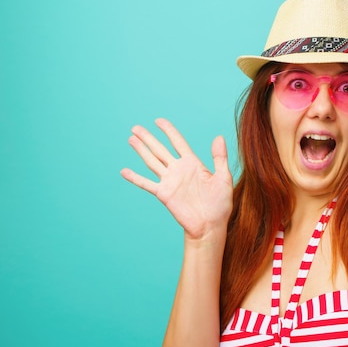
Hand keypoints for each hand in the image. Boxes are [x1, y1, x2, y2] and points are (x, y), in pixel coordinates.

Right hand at [120, 118, 232, 239]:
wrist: (210, 226)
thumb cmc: (220, 204)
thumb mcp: (224, 178)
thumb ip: (219, 158)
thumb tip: (218, 137)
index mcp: (193, 164)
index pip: (178, 142)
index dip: (168, 131)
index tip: (159, 121)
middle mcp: (179, 170)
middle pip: (160, 149)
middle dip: (148, 138)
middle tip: (135, 127)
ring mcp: (170, 181)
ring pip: (152, 161)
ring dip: (141, 151)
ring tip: (131, 139)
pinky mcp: (164, 194)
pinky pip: (146, 184)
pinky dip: (135, 178)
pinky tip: (124, 171)